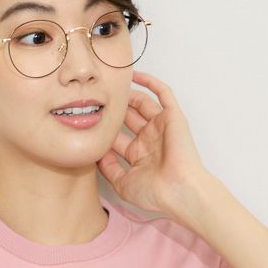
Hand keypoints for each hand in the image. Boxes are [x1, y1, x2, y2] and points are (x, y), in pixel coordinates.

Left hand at [96, 70, 209, 216]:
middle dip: (114, 112)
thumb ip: (108, 169)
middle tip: (98, 102)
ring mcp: (161, 127)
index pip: (118, 139)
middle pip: (128, 119)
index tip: (89, 124)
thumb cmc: (155, 193)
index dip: (104, 132)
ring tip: (112, 85)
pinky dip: (151, 82)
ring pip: (142, 104)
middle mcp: (150, 139)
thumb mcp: (123, 184)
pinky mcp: (173, 117)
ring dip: (128, 95)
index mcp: (140, 155)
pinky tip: (135, 74)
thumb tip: (95, 154)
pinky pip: (163, 93)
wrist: (178, 191)